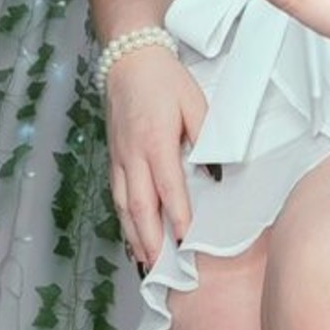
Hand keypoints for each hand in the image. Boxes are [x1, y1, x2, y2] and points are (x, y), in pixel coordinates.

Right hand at [104, 48, 207, 267]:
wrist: (128, 60)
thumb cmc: (165, 80)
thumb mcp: (196, 103)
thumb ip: (207, 139)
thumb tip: (215, 172)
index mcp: (156, 141)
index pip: (168, 187)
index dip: (177, 216)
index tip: (187, 240)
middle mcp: (133, 155)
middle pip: (140, 206)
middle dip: (151, 240)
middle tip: (162, 269)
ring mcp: (120, 158)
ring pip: (124, 206)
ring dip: (135, 237)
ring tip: (146, 263)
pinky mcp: (114, 157)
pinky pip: (117, 196)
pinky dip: (124, 220)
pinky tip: (132, 236)